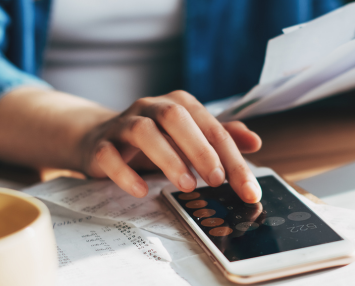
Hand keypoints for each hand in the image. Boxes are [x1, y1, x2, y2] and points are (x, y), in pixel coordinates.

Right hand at [78, 91, 262, 202]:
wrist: (99, 138)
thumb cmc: (154, 139)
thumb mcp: (189, 136)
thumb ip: (221, 138)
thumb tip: (255, 141)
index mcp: (179, 104)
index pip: (212, 128)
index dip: (233, 159)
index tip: (247, 188)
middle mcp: (151, 107)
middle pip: (177, 118)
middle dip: (200, 149)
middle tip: (217, 180)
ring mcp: (124, 124)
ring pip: (144, 132)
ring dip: (168, 158)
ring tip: (187, 185)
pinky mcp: (102, 144)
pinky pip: (110, 154)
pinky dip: (125, 173)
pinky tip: (142, 190)